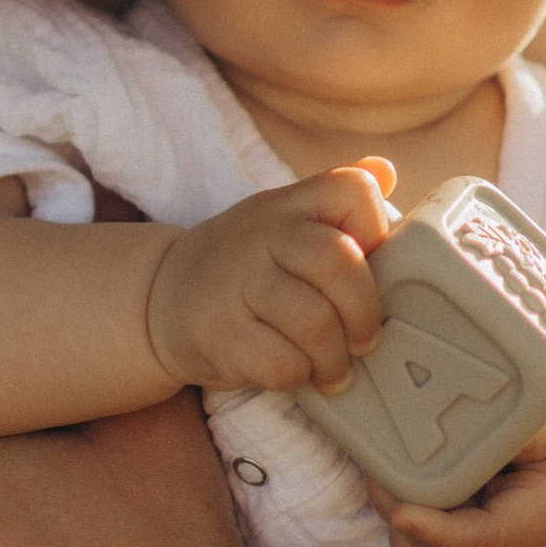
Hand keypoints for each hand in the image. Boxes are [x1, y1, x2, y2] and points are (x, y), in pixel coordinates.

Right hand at [147, 160, 397, 395]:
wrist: (158, 297)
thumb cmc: (245, 266)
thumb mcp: (284, 222)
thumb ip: (337, 203)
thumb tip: (387, 169)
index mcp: (288, 203)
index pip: (353, 191)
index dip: (377, 232)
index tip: (368, 270)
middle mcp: (260, 232)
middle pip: (341, 262)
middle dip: (365, 313)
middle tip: (364, 340)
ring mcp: (234, 280)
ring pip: (315, 323)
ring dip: (335, 359)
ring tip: (333, 369)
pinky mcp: (216, 331)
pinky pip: (283, 363)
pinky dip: (299, 377)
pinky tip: (295, 373)